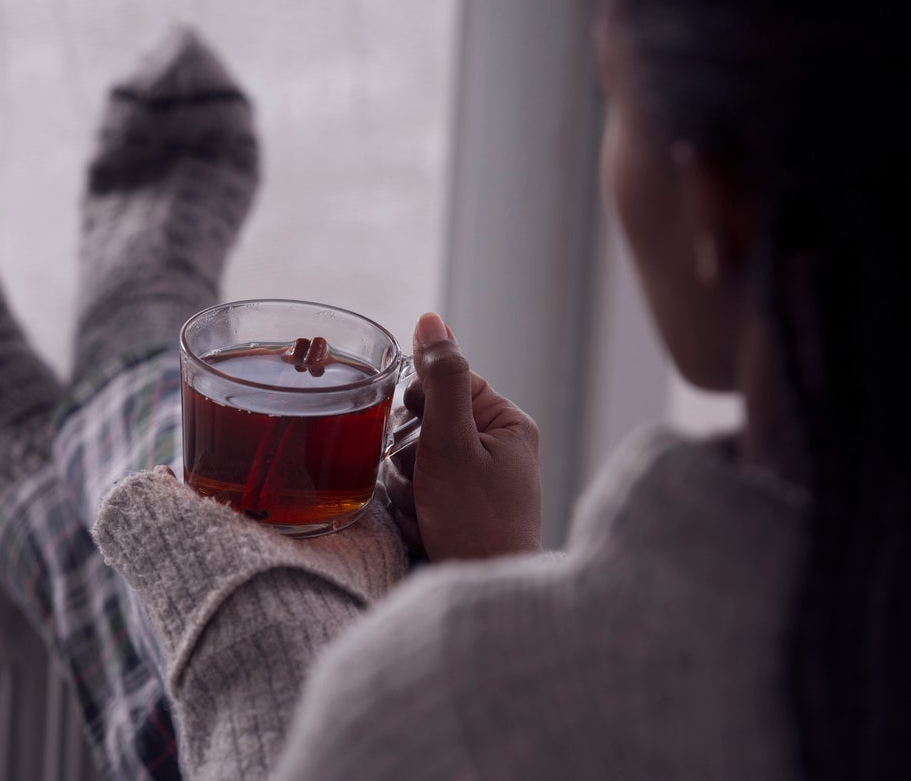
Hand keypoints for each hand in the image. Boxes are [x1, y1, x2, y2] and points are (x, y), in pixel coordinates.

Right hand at [389, 313, 540, 560]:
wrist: (482, 592)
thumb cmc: (475, 521)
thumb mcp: (452, 443)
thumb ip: (440, 378)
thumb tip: (431, 320)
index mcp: (506, 422)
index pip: (444, 383)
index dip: (420, 408)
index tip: (421, 437)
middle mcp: (495, 447)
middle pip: (423, 422)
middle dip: (410, 456)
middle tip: (425, 483)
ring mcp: (475, 481)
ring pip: (411, 459)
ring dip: (406, 487)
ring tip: (426, 512)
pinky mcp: (457, 509)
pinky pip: (415, 492)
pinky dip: (411, 510)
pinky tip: (426, 528)